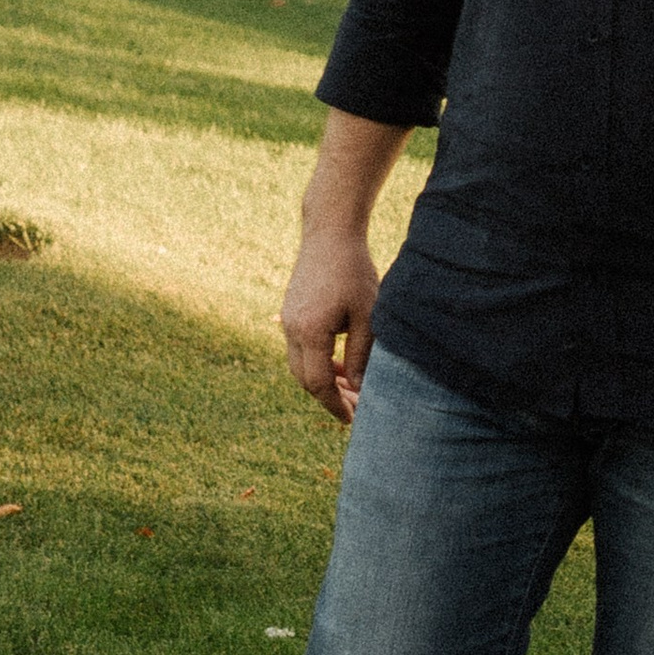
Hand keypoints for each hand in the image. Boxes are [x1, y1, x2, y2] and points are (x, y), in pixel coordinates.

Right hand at [279, 221, 379, 424]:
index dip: (335, 405)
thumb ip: (361, 354)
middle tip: (355, 410)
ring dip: (323, 381)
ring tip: (351, 389)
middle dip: (329, 398)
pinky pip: (299, 349)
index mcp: (310, 331)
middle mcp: (291, 329)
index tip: (352, 420)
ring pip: (299, 365)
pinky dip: (317, 362)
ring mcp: (287, 320)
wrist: (329, 234)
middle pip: (304, 379)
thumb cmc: (354, 272)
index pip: (318, 383)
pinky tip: (340, 365)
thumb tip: (358, 389)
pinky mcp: (290, 313)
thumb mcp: (367, 315)